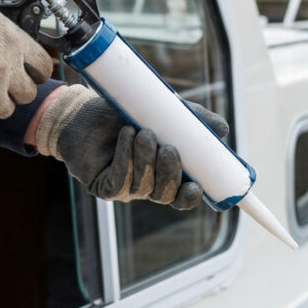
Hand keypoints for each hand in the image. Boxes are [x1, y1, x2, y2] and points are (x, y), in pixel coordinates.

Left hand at [33, 84, 228, 209]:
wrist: (84, 110)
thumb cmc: (124, 114)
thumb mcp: (163, 114)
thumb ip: (192, 121)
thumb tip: (223, 129)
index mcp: (164, 174)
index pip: (182, 196)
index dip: (190, 196)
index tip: (196, 186)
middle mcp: (146, 186)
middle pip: (166, 194)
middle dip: (170, 173)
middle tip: (167, 147)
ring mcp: (125, 189)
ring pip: (144, 186)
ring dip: (145, 159)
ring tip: (141, 131)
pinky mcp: (105, 187)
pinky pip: (121, 180)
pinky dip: (126, 158)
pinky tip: (126, 137)